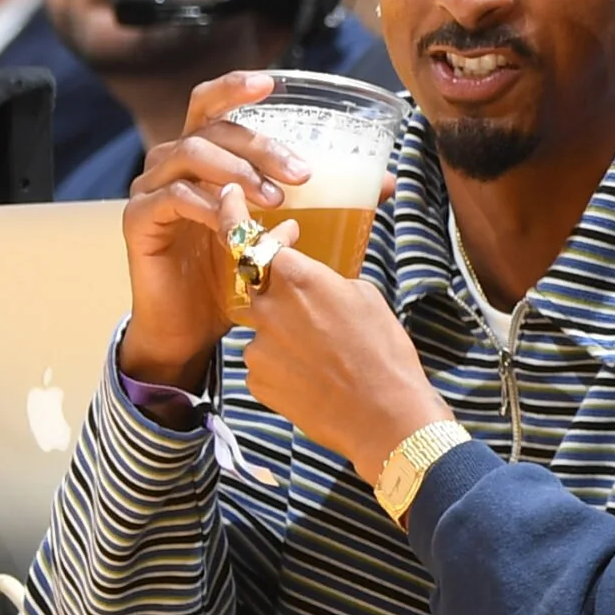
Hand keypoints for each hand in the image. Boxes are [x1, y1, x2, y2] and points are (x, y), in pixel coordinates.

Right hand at [117, 72, 305, 388]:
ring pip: (191, 154)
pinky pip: (172, 198)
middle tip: (302, 173)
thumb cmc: (237, 271)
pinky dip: (207, 205)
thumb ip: (323, 201)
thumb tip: (384, 183)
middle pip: (212, 129)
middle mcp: (172, 162)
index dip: (236, 88)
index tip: (271, 84)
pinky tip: (233, 220)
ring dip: (239, 171)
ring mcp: (151, 188)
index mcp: (205, 154)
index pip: (212, 104)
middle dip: (260, 145)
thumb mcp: (284, 229)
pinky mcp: (137, 219)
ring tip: (277, 200)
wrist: (193, 327)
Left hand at [231, 196, 448, 481]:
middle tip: (311, 308)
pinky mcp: (255, 380)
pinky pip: (262, 360)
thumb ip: (328, 282)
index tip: (229, 198)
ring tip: (325, 354)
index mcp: (298, 278)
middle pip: (255, 284)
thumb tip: (317, 283)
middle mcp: (268, 308)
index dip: (233, 214)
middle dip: (276, 290)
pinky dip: (282, 363)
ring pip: (261, 326)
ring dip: (284, 332)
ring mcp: (257, 346)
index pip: (249, 237)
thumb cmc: (385, 352)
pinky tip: (314, 376)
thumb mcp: (366, 298)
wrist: (384, 416)